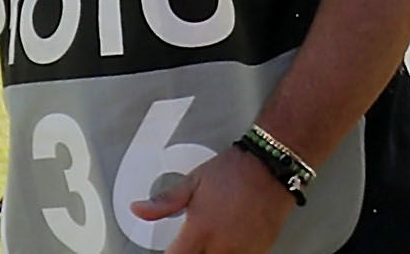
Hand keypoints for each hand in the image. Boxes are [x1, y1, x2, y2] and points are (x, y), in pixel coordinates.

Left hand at [127, 142, 295, 253]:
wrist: (271, 165)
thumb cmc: (234, 171)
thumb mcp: (193, 182)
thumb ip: (163, 202)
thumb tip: (138, 210)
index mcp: (200, 230)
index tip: (171, 251)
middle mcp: (221, 245)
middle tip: (191, 245)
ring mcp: (241, 251)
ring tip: (209, 242)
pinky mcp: (259, 251)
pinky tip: (227, 244)